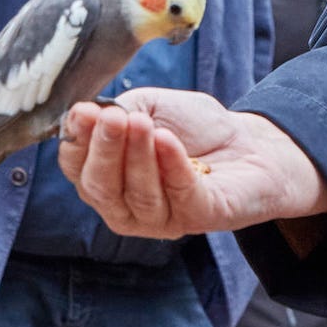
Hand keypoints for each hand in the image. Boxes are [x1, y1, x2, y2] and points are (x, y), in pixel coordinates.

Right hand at [60, 88, 326, 237]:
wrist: (250, 144)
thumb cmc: (193, 129)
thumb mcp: (149, 107)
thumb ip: (117, 112)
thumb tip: (80, 114)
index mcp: (106, 177)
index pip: (76, 167)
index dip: (76, 142)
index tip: (84, 112)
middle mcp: (125, 206)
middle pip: (99, 186)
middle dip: (103, 150)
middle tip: (111, 118)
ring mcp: (160, 219)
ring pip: (136, 194)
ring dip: (137, 155)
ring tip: (141, 122)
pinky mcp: (197, 217)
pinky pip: (179, 194)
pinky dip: (171, 165)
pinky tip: (166, 139)